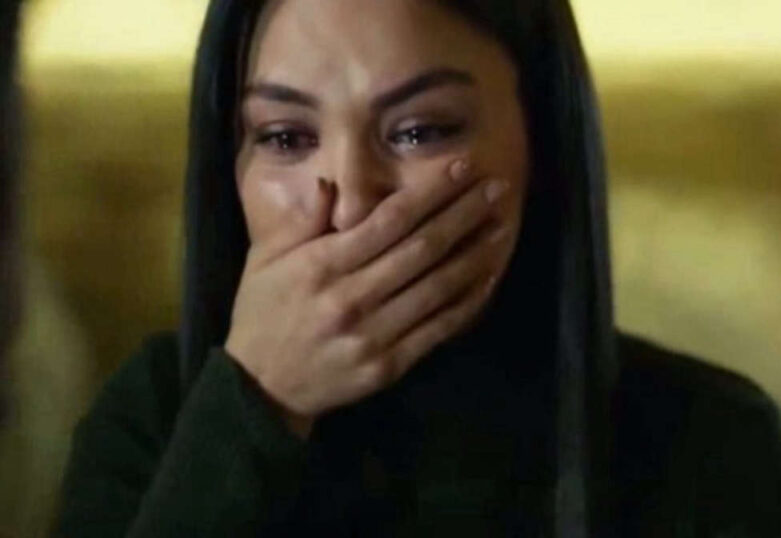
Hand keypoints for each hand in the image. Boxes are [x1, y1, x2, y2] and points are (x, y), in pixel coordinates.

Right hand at [225, 159, 510, 437]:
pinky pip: (436, 329)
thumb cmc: (264, 312)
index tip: (461, 167)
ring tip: (502, 227)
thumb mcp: (266, 258)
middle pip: (421, 248)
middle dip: (463, 214)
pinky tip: (487, 278)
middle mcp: (351, 296)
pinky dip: (466, 302)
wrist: (259, 388)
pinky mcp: (388, 365)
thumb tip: (333, 181)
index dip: (430, 192)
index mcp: (322, 264)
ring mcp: (372, 334)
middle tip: (496, 188)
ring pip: (436, 287)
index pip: (388, 220)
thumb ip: (302, 219)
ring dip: (474, 254)